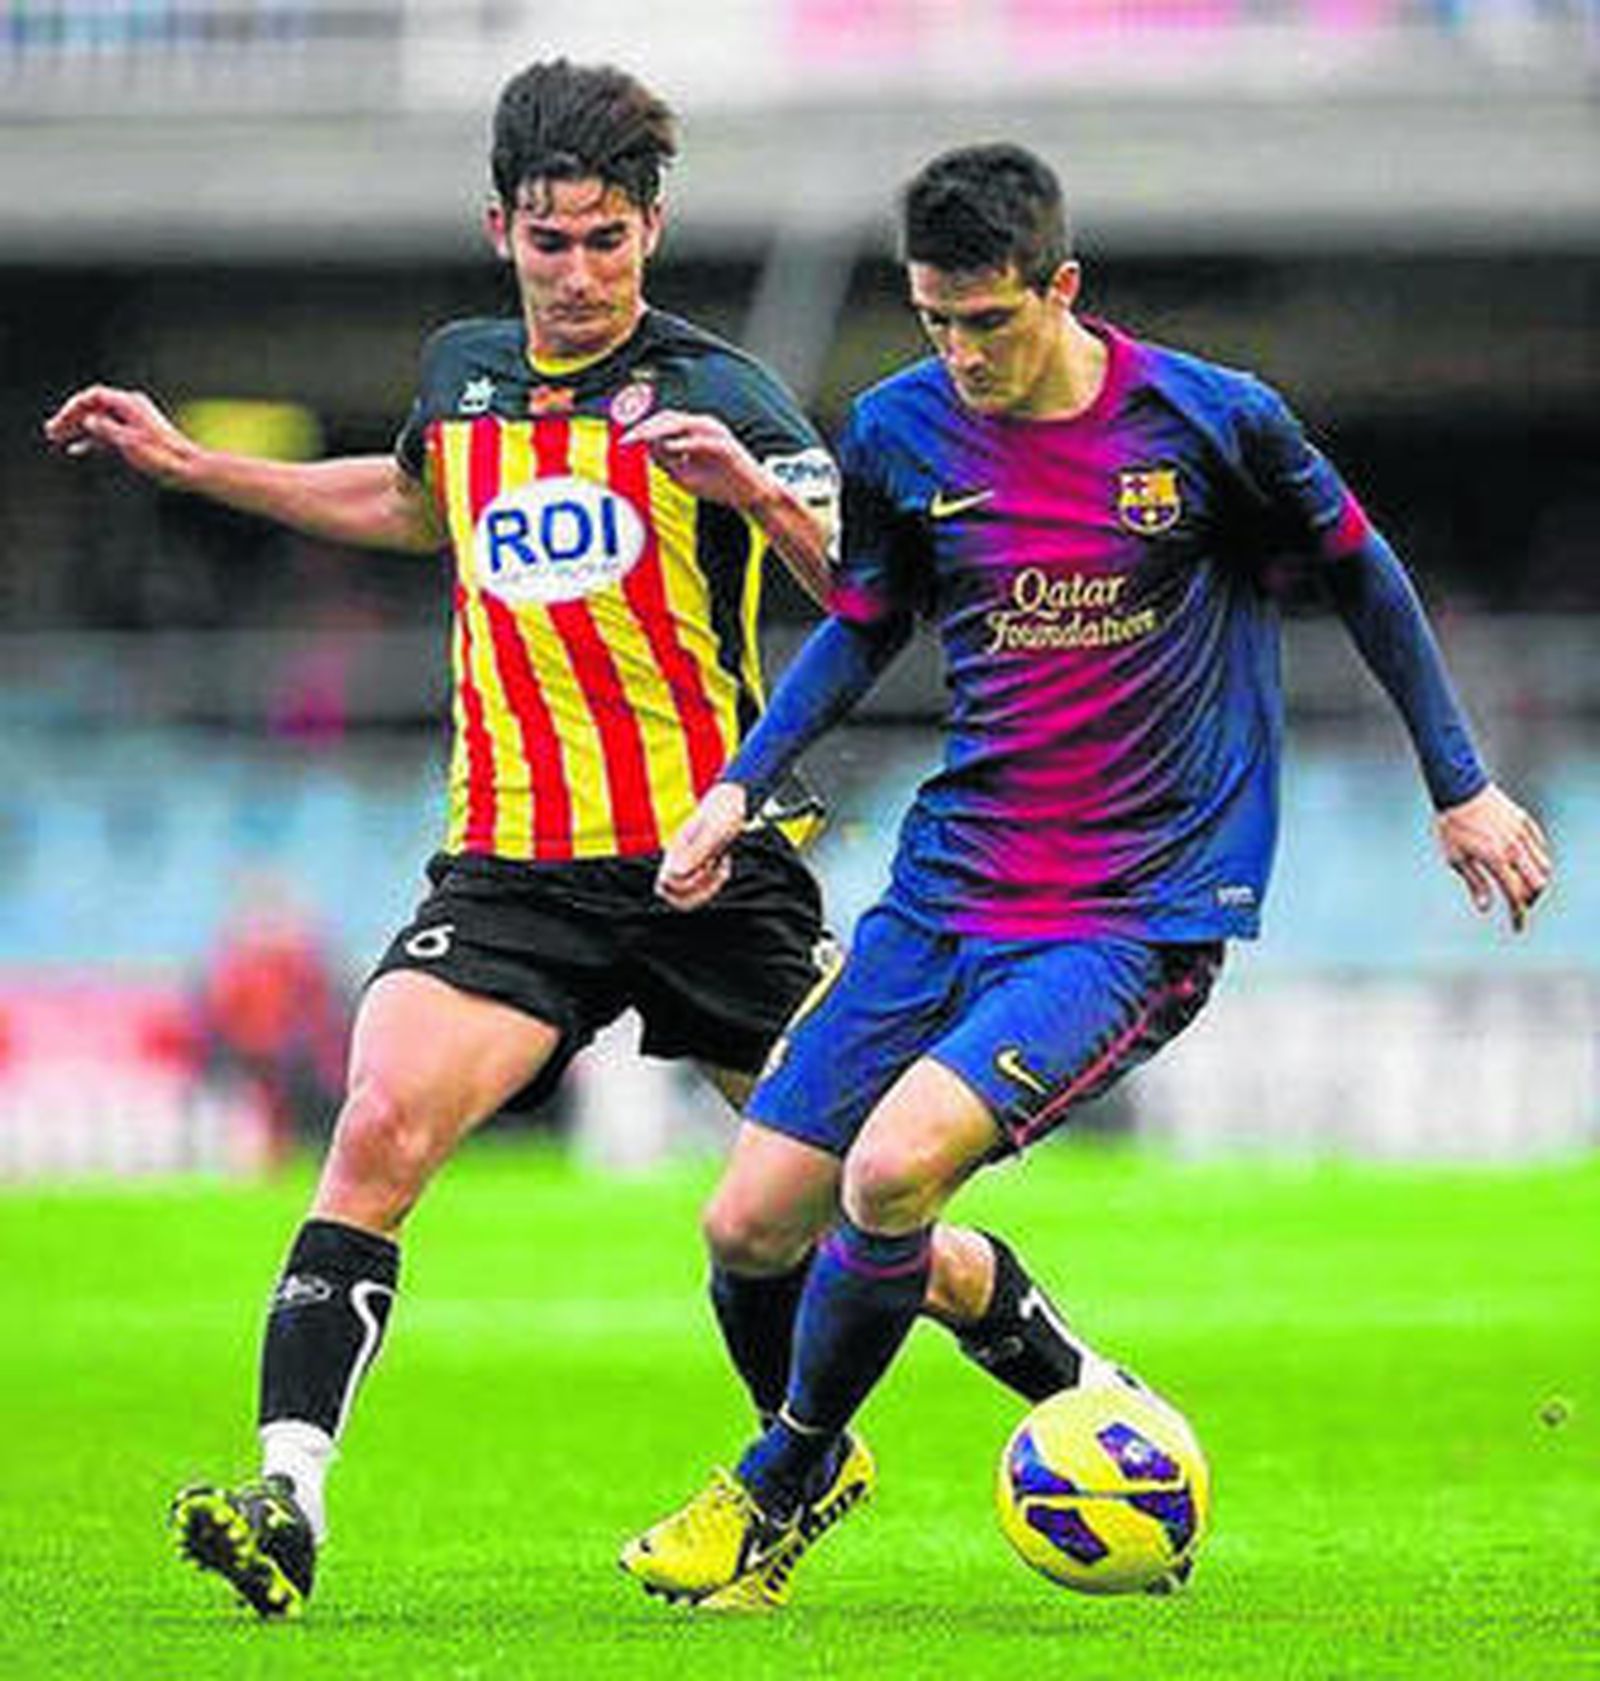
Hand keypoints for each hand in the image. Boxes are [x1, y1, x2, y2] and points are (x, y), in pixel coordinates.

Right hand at [43, 385, 198, 487]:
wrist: (189, 468)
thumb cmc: (163, 456)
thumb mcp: (130, 442)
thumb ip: (106, 429)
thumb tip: (89, 420)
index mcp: (130, 404)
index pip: (93, 396)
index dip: (73, 407)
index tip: (60, 422)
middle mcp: (132, 408)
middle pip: (93, 407)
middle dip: (71, 419)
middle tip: (51, 431)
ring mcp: (134, 421)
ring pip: (99, 421)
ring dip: (78, 429)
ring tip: (58, 439)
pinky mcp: (136, 435)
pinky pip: (108, 433)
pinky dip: (92, 440)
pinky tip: (77, 449)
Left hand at [621, 409, 765, 509]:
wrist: (751, 495)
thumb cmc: (720, 486)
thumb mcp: (685, 475)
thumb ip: (666, 461)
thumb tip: (647, 450)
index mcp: (694, 430)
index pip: (663, 421)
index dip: (642, 428)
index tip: (624, 440)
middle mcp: (703, 426)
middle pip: (668, 418)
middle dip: (646, 427)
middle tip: (628, 439)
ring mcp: (716, 433)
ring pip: (682, 424)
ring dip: (661, 430)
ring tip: (643, 439)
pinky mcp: (725, 445)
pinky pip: (700, 440)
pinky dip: (683, 444)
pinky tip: (669, 450)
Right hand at [656, 782, 749, 910]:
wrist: (733, 799)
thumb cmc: (724, 812)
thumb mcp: (715, 830)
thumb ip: (697, 850)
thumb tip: (677, 874)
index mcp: (676, 852)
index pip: (664, 885)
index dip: (685, 884)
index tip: (705, 865)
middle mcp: (679, 860)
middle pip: (672, 895)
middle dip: (695, 892)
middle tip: (711, 870)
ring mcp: (690, 863)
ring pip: (686, 896)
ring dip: (706, 891)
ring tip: (720, 871)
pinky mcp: (703, 864)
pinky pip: (702, 887)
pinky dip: (715, 883)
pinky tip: (724, 865)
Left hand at [1435, 782, 1552, 933]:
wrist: (1460, 790)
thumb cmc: (1452, 826)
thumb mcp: (1456, 858)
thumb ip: (1475, 883)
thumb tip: (1486, 908)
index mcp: (1496, 860)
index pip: (1514, 895)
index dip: (1517, 916)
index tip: (1517, 928)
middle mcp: (1514, 848)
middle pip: (1536, 885)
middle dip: (1529, 900)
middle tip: (1517, 905)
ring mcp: (1523, 834)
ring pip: (1544, 867)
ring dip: (1536, 882)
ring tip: (1521, 887)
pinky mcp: (1526, 823)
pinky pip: (1541, 848)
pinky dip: (1538, 862)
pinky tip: (1526, 866)